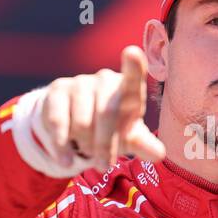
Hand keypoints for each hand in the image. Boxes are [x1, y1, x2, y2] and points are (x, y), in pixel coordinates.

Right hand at [37, 46, 166, 171]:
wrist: (76, 126)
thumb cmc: (112, 130)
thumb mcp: (129, 138)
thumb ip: (144, 144)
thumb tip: (159, 154)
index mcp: (128, 90)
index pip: (133, 78)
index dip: (133, 66)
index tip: (132, 53)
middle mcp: (105, 80)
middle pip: (107, 113)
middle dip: (106, 145)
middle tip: (105, 165)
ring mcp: (80, 83)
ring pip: (82, 122)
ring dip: (86, 146)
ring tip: (88, 153)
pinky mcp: (57, 91)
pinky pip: (59, 122)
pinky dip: (62, 146)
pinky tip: (66, 160)